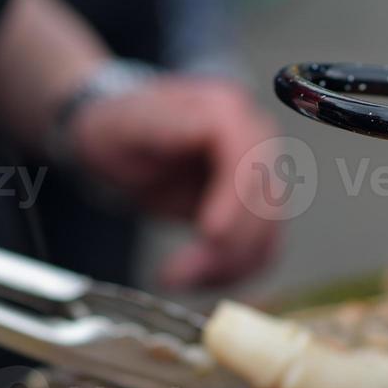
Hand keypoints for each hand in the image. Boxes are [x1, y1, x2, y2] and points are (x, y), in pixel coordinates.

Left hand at [68, 76, 281, 288]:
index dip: (236, 199)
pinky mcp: (255, 207)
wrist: (121, 141)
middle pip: (265, 204)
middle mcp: (254, 140)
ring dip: (227, 266)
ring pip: (267, 233)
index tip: (210, 234)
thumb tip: (212, 130)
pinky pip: (261, 248)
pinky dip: (231, 271)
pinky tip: (195, 276)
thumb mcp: (129, 123)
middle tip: (178, 273)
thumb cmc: (120, 128)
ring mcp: (260, 175)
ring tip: (177, 277)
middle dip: (227, 246)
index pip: (250, 159)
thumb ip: (170, 123)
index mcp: (225, 110)